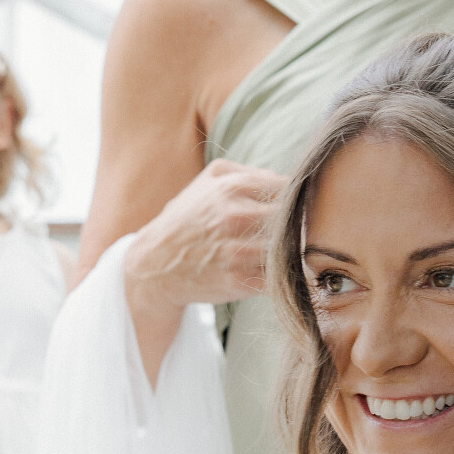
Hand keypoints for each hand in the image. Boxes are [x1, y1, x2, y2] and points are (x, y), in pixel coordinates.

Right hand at [125, 160, 286, 316]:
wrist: (155, 263)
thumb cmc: (188, 218)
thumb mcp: (209, 179)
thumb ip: (250, 172)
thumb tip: (285, 180)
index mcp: (234, 187)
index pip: (291, 188)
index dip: (299, 200)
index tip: (296, 209)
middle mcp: (237, 217)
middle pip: (294, 219)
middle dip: (297, 227)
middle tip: (293, 233)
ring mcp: (238, 251)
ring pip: (289, 249)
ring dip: (290, 253)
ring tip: (282, 253)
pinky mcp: (239, 281)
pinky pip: (279, 277)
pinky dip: (282, 276)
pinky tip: (271, 272)